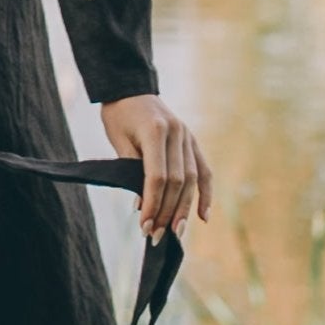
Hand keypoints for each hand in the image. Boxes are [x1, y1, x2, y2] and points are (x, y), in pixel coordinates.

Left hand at [98, 93, 211, 244]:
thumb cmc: (119, 116)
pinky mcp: (193, 141)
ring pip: (193, 179)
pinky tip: (203, 216)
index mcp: (156, 130)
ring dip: (184, 209)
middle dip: (167, 211)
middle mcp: (177, 133)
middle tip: (156, 235)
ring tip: (176, 232)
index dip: (152, 204)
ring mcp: (188, 136)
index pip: (157, 176)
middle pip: (178, 181)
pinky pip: (204, 170)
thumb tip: (143, 206)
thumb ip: (131, 171)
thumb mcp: (119, 141)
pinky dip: (205, 194)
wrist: (131, 88)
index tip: (144, 226)